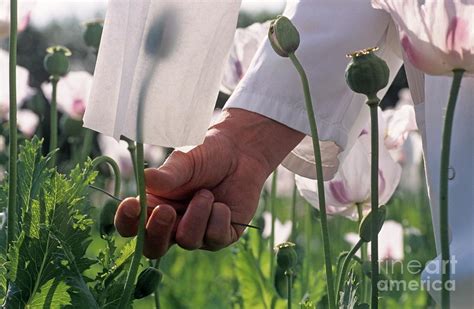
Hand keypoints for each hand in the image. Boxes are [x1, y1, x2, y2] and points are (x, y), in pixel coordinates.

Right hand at [114, 108, 303, 257]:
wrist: (240, 153)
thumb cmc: (206, 154)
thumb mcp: (184, 161)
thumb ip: (167, 174)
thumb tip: (144, 178)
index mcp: (154, 206)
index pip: (131, 226)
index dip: (127, 222)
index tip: (132, 205)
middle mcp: (173, 225)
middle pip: (153, 248)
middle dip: (158, 232)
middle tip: (167, 210)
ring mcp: (197, 233)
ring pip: (188, 241)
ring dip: (197, 215)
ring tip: (206, 193)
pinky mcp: (222, 235)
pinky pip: (215, 238)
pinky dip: (218, 218)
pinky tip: (223, 204)